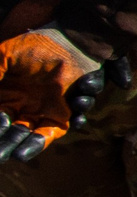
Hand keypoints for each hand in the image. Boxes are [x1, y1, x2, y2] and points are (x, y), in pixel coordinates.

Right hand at [0, 24, 130, 160]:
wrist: (69, 41)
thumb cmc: (34, 46)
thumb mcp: (3, 58)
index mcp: (4, 96)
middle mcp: (21, 107)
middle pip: (8, 132)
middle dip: (3, 145)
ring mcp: (41, 111)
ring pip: (29, 135)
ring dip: (23, 146)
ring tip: (15, 155)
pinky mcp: (63, 112)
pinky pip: (54, 131)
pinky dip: (42, 141)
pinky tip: (31, 147)